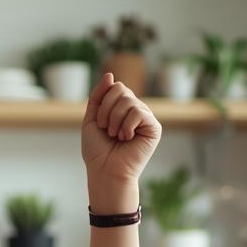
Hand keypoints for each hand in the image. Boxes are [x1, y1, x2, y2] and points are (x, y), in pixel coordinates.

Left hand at [80, 73, 160, 206]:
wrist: (105, 171)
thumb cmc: (97, 150)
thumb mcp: (91, 119)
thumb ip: (98, 97)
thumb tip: (110, 75)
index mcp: (122, 108)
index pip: (115, 87)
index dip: (103, 102)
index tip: (99, 123)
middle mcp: (136, 111)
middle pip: (121, 90)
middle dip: (107, 110)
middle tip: (107, 130)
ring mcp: (146, 119)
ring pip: (129, 101)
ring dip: (115, 120)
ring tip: (116, 136)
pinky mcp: (154, 128)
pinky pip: (139, 112)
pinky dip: (127, 126)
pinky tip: (126, 138)